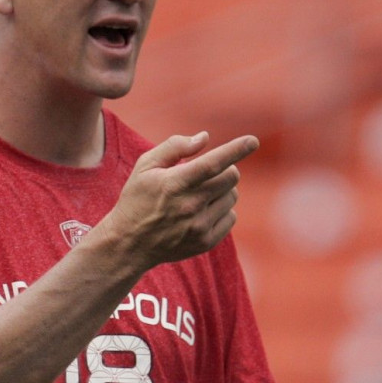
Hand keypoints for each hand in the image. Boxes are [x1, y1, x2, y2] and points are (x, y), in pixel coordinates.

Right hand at [105, 132, 258, 269]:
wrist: (128, 244)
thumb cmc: (137, 199)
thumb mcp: (145, 166)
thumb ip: (174, 146)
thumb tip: (205, 138)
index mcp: (175, 183)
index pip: (212, 163)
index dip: (235, 150)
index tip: (252, 141)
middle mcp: (190, 205)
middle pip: (230, 177)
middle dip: (224, 169)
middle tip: (207, 173)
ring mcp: (199, 226)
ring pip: (232, 196)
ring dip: (222, 190)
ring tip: (200, 195)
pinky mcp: (205, 242)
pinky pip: (231, 217)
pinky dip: (222, 209)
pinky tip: (202, 211)